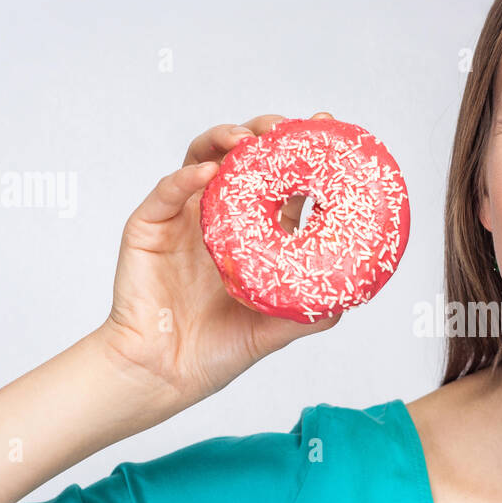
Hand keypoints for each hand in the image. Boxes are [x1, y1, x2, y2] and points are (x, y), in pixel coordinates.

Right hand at [96, 111, 341, 410]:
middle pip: (242, 158)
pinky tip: (209, 172)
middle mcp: (218, 218)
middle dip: (265, 133)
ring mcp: (182, 218)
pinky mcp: (148, 227)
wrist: (164, 375)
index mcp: (252, 235)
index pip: (282, 183)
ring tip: (248, 141)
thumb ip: (311, 313)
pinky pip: (166, 191)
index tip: (326, 127)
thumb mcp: (274, 330)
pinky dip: (186, 176)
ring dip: (225, 140)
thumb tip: (353, 294)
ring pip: (201, 159)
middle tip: (286, 127)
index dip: (302, 154)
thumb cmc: (216, 353)